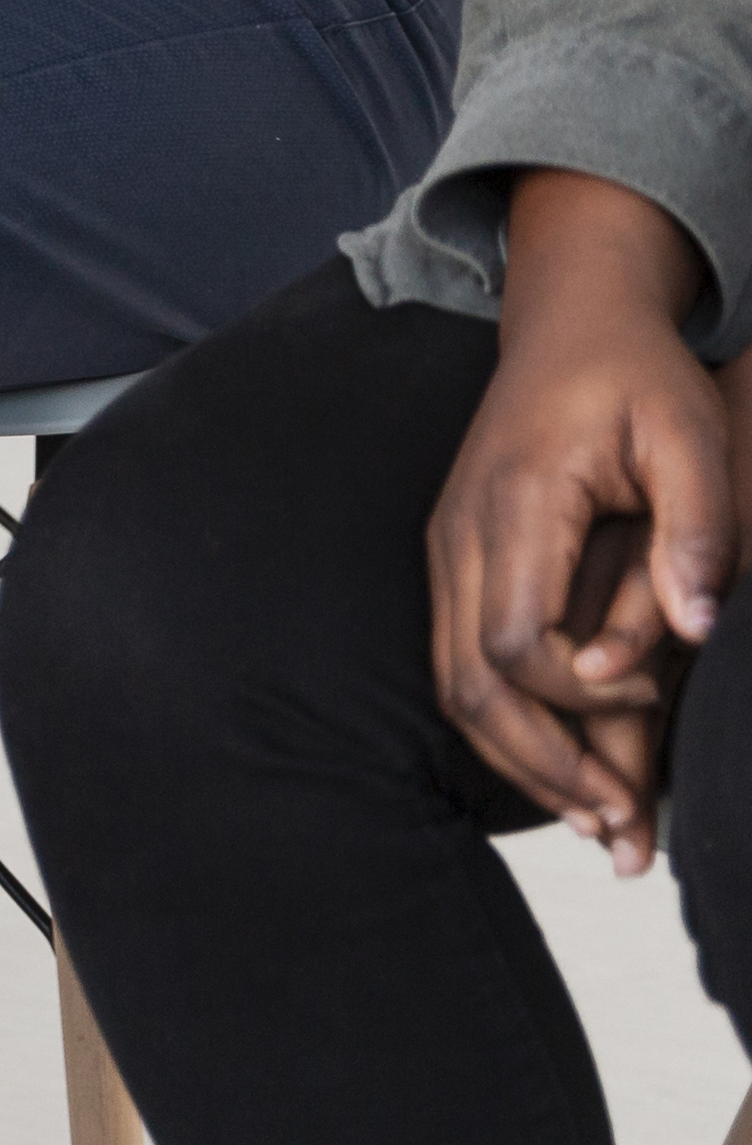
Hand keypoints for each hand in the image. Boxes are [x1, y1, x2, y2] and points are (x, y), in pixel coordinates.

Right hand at [429, 168, 732, 867]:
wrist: (573, 321)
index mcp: (514, 504)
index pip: (517, 642)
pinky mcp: (454, 557)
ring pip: (452, 684)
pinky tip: (563, 756)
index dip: (585, 695)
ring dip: (520, 758)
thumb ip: (697, 532)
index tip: (661, 693)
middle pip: (468, 684)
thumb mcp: (693, 437)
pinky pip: (457, 661)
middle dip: (543, 765)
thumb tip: (697, 632)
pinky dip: (504, 722)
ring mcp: (446, 547)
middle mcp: (460, 533)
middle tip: (622, 824)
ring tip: (598, 814)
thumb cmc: (637, 376)